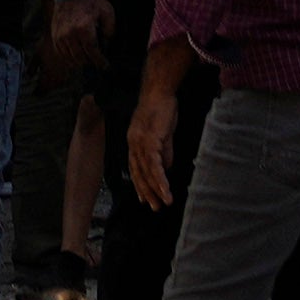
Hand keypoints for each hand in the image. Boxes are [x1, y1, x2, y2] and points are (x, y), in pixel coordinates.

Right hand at [35, 0, 106, 72]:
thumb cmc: (90, 1)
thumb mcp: (107, 11)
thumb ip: (110, 28)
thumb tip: (107, 43)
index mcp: (84, 28)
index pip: (92, 51)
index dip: (99, 61)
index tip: (104, 66)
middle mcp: (70, 34)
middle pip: (81, 58)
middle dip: (90, 62)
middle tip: (97, 62)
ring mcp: (61, 36)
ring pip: (70, 58)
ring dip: (80, 62)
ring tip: (87, 61)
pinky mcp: (55, 36)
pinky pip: (62, 53)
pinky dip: (69, 58)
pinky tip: (76, 58)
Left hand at [122, 85, 177, 207]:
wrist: (160, 91)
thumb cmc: (162, 109)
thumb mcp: (163, 134)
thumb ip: (164, 152)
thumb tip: (166, 169)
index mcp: (134, 142)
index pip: (135, 168)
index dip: (139, 184)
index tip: (145, 198)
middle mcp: (133, 144)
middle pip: (138, 173)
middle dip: (146, 192)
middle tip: (154, 208)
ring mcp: (139, 143)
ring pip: (146, 172)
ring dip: (155, 190)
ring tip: (162, 204)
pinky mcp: (149, 141)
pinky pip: (154, 165)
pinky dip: (159, 179)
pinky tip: (165, 190)